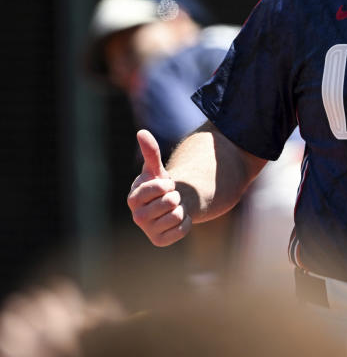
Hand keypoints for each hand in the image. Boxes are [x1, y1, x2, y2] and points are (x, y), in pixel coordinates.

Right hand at [127, 130, 191, 246]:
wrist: (169, 205)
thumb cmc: (159, 185)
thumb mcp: (156, 169)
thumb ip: (150, 152)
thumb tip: (141, 132)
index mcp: (133, 198)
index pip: (159, 188)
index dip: (168, 184)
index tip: (166, 185)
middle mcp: (136, 216)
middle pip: (170, 202)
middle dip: (176, 197)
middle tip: (170, 198)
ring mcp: (147, 230)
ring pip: (177, 215)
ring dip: (181, 209)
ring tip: (172, 209)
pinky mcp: (159, 241)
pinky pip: (182, 230)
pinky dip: (185, 223)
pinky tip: (176, 220)